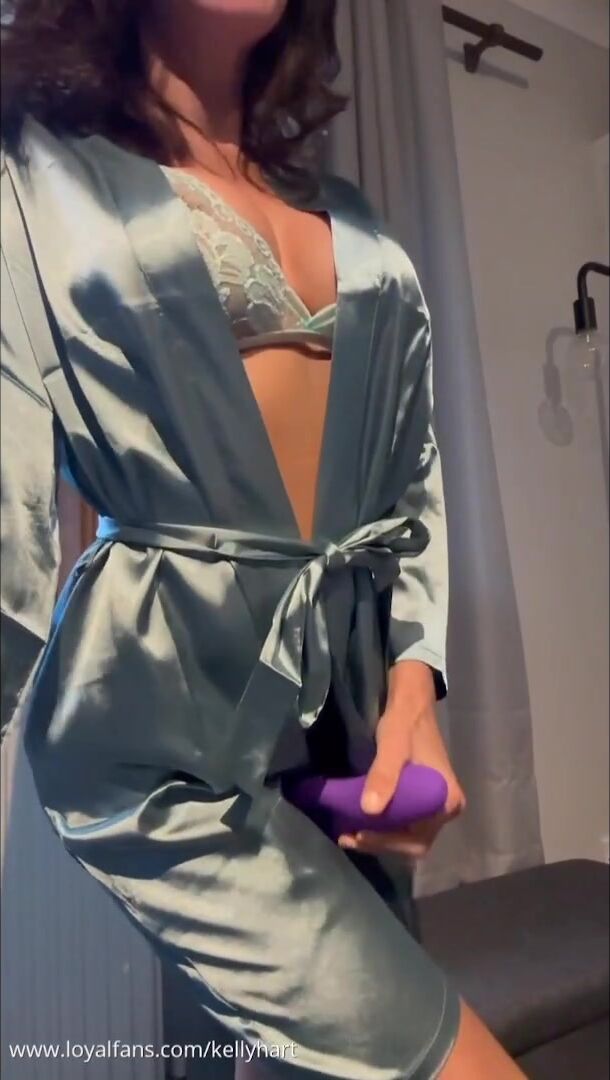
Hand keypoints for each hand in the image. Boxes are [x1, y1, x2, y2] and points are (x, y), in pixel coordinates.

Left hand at [337, 661, 465, 858]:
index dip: (386, 842)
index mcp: (447, 800)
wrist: (411, 702)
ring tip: (348, 833)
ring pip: (407, 835)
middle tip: (348, 837)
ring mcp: (436, 805)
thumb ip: (384, 776)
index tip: (358, 834)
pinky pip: (405, 823)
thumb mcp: (392, 746)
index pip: (417, 839)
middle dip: (380, 844)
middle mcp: (446, 808)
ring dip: (379, 838)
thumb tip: (370, 810)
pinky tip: (359, 822)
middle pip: (412, 843)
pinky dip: (383, 826)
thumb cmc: (405, 723)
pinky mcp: (423, 799)